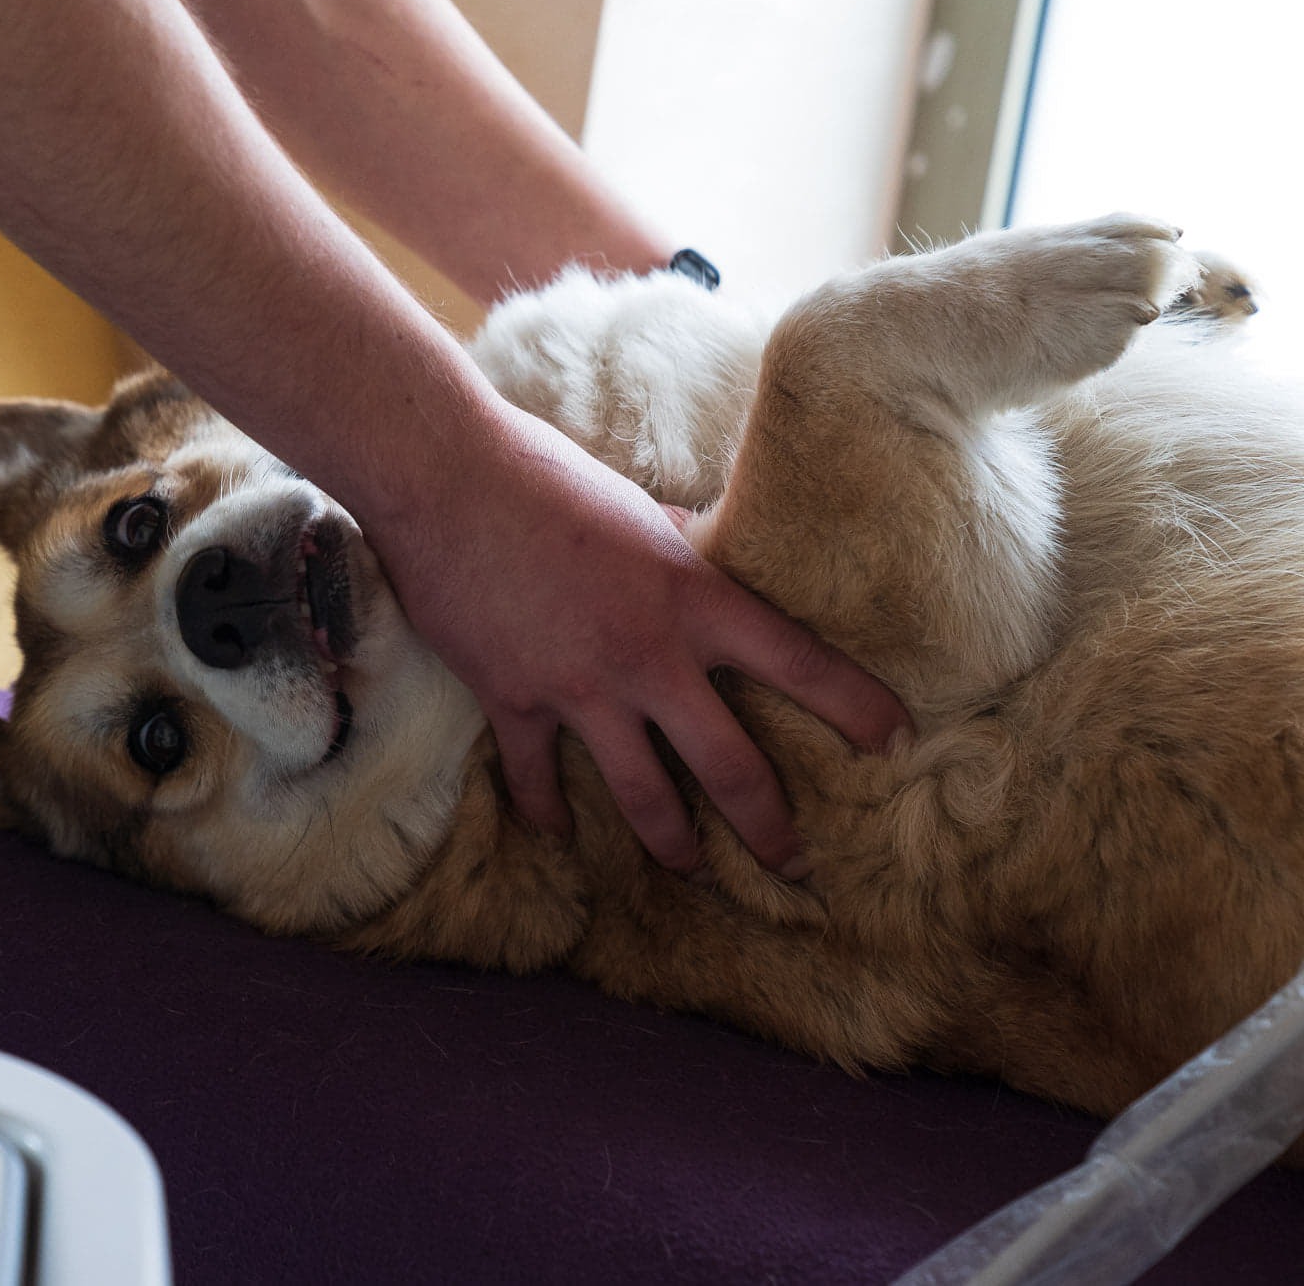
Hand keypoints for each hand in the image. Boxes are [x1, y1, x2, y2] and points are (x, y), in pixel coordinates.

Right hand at [372, 405, 910, 877]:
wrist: (447, 477)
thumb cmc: (544, 474)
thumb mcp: (638, 511)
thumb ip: (677, 554)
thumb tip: (704, 553)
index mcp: (693, 597)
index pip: (800, 662)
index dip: (856, 707)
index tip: (895, 741)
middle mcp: (649, 655)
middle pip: (731, 767)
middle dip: (770, 828)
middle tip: (793, 863)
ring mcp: (580, 687)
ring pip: (644, 796)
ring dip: (674, 844)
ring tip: (690, 868)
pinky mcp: (513, 700)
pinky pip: (537, 777)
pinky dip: (547, 809)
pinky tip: (557, 831)